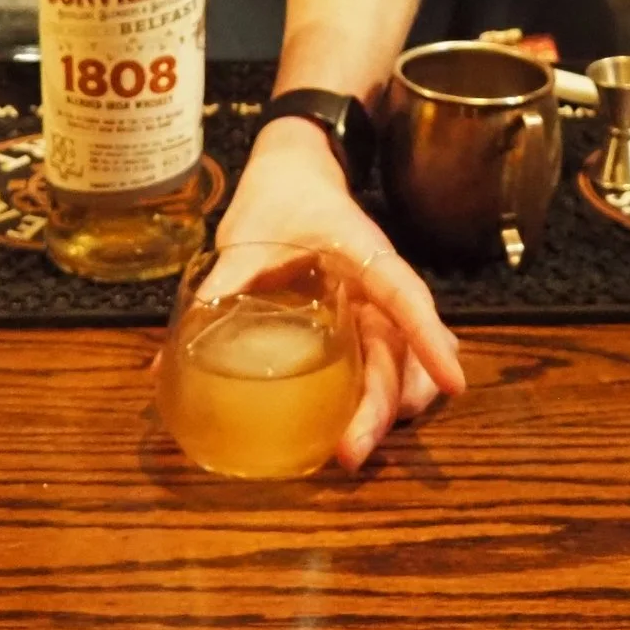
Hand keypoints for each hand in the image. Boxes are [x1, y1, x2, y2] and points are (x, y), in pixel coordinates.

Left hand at [217, 119, 464, 470]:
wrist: (295, 174)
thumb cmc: (279, 199)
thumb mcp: (246, 236)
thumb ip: (221, 286)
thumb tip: (176, 352)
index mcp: (363, 255)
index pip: (406, 295)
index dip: (428, 338)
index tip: (453, 381)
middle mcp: (380, 287)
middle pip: (398, 351)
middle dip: (383, 407)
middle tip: (349, 454)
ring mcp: (377, 308)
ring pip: (402, 365)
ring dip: (391, 409)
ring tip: (357, 449)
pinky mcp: (365, 324)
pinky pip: (388, 364)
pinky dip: (384, 397)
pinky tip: (360, 428)